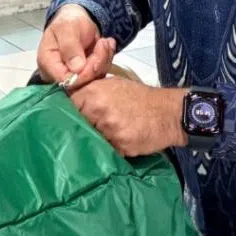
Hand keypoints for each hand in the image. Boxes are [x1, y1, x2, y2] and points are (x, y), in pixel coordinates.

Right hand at [37, 4, 115, 88]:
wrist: (77, 18)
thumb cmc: (68, 21)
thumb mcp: (67, 28)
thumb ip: (69, 46)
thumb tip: (77, 69)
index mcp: (48, 63)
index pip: (64, 80)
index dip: (82, 74)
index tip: (94, 58)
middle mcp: (59, 73)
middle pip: (81, 82)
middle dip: (96, 63)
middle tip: (104, 43)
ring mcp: (74, 76)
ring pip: (94, 79)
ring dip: (104, 60)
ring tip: (106, 41)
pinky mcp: (86, 75)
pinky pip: (101, 74)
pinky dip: (107, 60)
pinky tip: (107, 45)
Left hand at [71, 77, 187, 157]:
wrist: (168, 112)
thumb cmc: (139, 97)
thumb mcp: (112, 85)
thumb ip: (91, 91)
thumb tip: (70, 100)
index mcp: (94, 92)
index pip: (69, 106)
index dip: (68, 113)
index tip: (68, 118)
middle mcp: (98, 110)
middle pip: (78, 124)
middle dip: (82, 128)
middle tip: (89, 129)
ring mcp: (109, 129)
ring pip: (92, 139)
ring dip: (97, 140)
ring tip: (110, 134)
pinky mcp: (121, 145)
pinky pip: (108, 150)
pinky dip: (112, 148)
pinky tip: (121, 141)